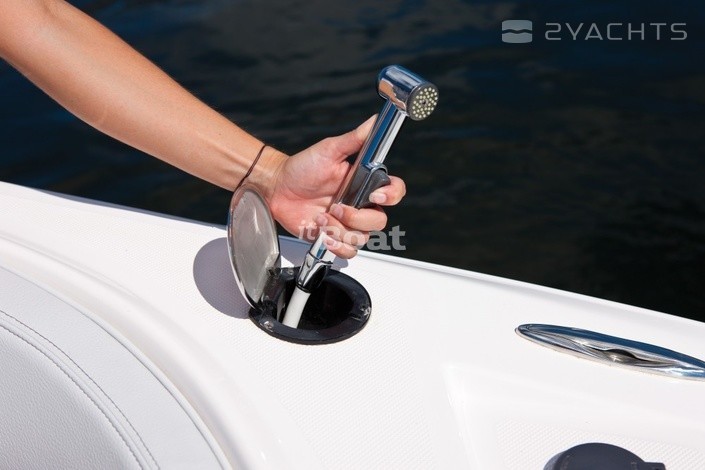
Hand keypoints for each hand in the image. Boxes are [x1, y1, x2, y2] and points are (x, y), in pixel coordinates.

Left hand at [267, 116, 406, 258]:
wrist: (277, 187)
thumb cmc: (302, 167)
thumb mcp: (329, 150)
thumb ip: (354, 139)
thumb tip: (374, 121)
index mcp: (364, 184)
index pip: (394, 192)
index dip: (391, 196)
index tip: (374, 195)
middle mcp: (359, 205)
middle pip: (379, 221)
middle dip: (356, 218)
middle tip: (335, 207)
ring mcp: (347, 224)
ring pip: (363, 239)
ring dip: (341, 231)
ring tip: (321, 219)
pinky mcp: (333, 238)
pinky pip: (347, 252)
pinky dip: (336, 245)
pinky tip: (321, 232)